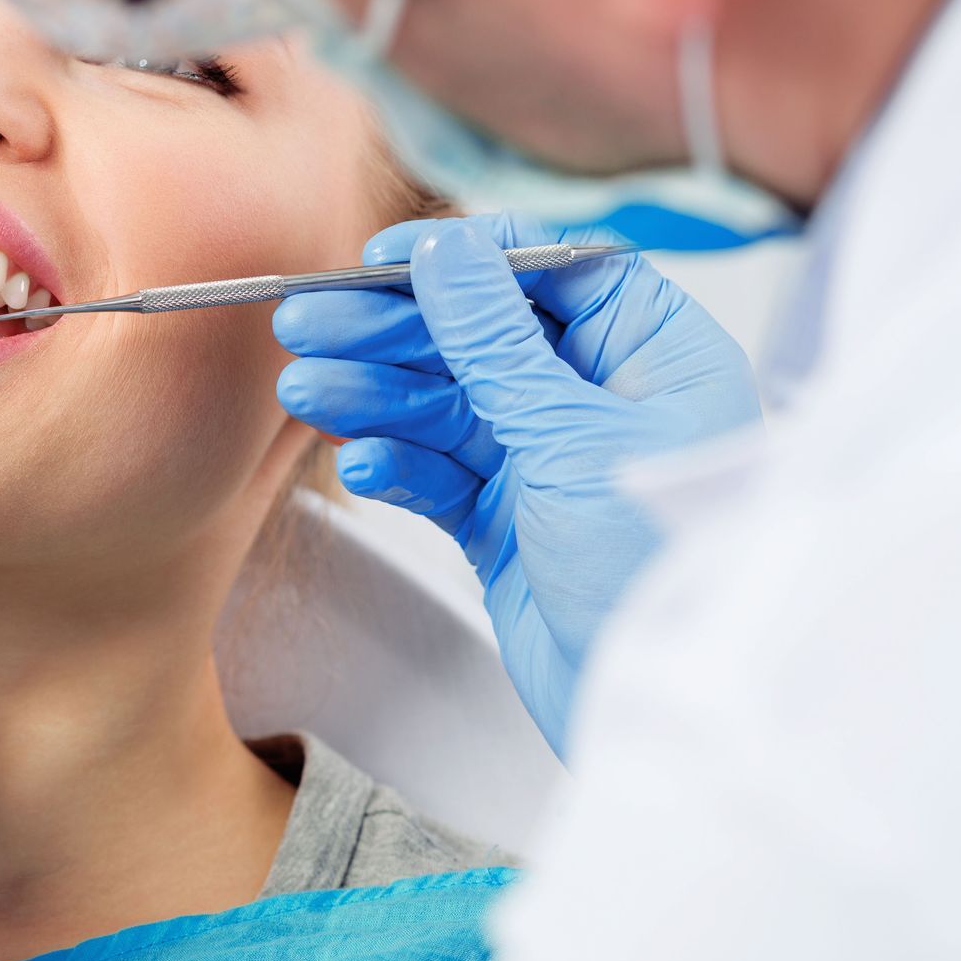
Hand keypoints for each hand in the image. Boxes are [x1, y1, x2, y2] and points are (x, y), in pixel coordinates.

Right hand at [273, 212, 760, 755]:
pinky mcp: (506, 523)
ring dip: (374, 398)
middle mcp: (601, 401)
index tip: (385, 256)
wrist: (649, 709)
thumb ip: (496, 339)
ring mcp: (549, 463)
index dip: (466, 259)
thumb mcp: (570, 433)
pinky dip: (398, 466)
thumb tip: (449, 250)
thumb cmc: (655, 570)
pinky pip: (438, 474)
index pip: (552, 272)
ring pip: (445, 408)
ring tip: (305, 391)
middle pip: (479, 339)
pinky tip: (363, 463)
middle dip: (390, 333)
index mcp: (654, 357)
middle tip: (306, 324)